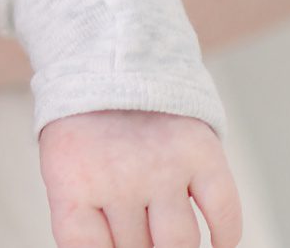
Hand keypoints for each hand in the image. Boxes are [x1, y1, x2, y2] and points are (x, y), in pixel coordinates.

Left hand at [40, 111, 240, 247]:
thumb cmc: (86, 131)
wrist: (108, 60)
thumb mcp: (64, 168)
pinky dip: (225, 235)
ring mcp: (162, 166)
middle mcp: (118, 176)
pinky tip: (218, 243)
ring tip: (167, 240)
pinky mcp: (200, 152)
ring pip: (179, 243)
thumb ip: (84, 218)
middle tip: (140, 233)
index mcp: (72, 181)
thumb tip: (110, 247)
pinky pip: (224, 211)